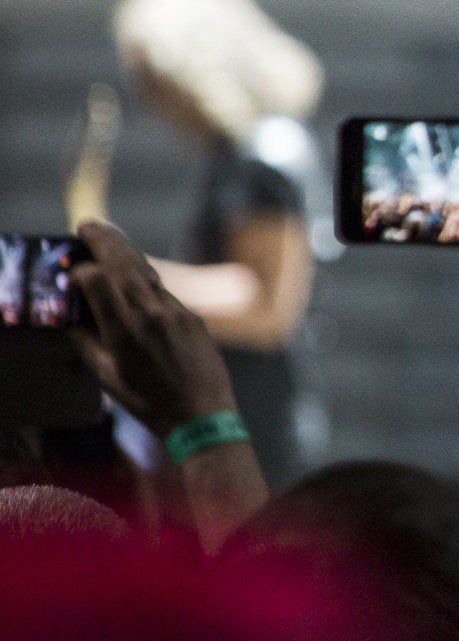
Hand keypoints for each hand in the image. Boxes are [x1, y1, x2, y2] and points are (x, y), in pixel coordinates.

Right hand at [70, 220, 238, 435]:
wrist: (202, 416)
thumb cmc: (149, 403)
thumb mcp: (108, 377)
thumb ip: (88, 344)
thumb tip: (74, 322)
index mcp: (125, 329)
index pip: (97, 281)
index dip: (82, 272)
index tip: (74, 275)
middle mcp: (151, 314)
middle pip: (123, 265)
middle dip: (104, 241)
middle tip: (88, 224)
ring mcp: (176, 313)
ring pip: (148, 273)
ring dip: (126, 253)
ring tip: (109, 238)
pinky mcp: (194, 318)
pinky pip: (165, 291)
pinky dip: (148, 278)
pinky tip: (138, 273)